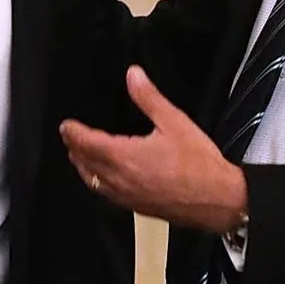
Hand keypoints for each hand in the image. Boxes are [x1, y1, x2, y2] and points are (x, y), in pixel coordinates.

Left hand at [60, 65, 246, 233]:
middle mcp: (121, 179)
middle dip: (74, 149)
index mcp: (126, 156)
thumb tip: (134, 76)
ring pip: (94, 182)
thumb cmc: (199, 165)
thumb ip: (149, 98)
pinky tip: (104, 180)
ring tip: (78, 157)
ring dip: (83, 167)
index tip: (66, 126)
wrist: (218, 200)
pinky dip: (98, 183)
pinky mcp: (137, 208)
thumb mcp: (174, 121)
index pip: (88, 143)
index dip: (74, 133)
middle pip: (86, 164)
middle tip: (68, 138)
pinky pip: (107, 195)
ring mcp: (128, 197)